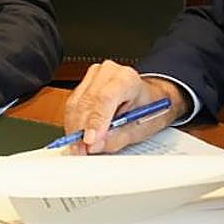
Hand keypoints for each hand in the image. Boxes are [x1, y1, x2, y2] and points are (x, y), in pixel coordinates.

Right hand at [62, 59, 187, 153]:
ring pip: (75, 103)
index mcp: (127, 78)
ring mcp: (94, 76)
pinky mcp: (84, 84)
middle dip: (81, 129)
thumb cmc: (149, 108)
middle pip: (87, 101)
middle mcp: (108, 72)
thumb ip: (117, 137)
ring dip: (74, 128)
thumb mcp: (140, 127)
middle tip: (82, 151)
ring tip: (79, 148)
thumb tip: (94, 144)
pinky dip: (73, 123)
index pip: (105, 98)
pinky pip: (73, 105)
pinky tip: (77, 137)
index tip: (90, 140)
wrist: (150, 96)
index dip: (95, 121)